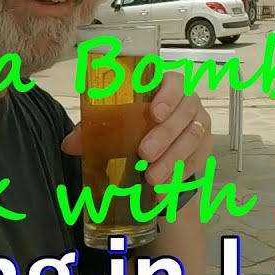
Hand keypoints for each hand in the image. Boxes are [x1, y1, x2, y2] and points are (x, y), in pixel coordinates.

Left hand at [62, 72, 213, 185]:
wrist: (161, 141)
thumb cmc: (137, 122)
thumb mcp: (116, 121)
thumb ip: (95, 128)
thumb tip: (70, 144)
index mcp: (166, 86)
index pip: (174, 83)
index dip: (167, 96)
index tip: (154, 113)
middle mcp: (188, 101)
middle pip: (184, 114)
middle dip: (165, 135)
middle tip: (144, 154)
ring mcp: (199, 123)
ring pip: (192, 138)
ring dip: (172, 160)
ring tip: (152, 178)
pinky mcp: (204, 147)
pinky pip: (197, 161)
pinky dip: (178, 177)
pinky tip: (162, 191)